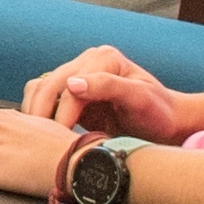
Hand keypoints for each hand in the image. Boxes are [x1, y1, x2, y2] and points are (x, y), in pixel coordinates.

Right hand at [16, 47, 193, 137]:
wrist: (166, 122)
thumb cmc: (158, 113)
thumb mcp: (140, 99)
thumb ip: (108, 87)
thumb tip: (72, 84)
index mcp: (104, 58)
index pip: (68, 87)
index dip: (61, 115)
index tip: (60, 142)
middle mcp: (88, 61)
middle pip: (48, 86)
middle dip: (42, 115)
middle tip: (43, 144)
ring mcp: (78, 74)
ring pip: (39, 89)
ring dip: (36, 113)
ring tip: (42, 140)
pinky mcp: (72, 91)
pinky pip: (44, 98)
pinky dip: (39, 113)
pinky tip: (45, 133)